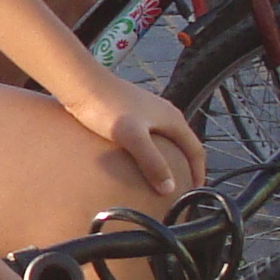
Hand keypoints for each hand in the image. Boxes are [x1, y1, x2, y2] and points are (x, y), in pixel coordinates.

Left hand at [62, 74, 207, 199]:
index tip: (194, 195)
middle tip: (180, 193)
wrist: (81, 84)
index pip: (196, 151)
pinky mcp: (132, 115)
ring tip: (161, 183)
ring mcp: (148, 113)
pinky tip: (138, 165)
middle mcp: (165, 114)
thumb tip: (171, 190)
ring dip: (168, 162)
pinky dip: (152, 154)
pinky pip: (150, 139)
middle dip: (186, 169)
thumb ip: (152, 162)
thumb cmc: (107, 108)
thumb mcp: (132, 137)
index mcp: (173, 119)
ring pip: (167, 142)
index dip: (198, 174)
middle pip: (184, 146)